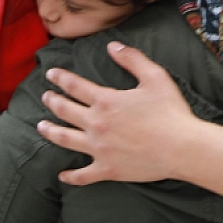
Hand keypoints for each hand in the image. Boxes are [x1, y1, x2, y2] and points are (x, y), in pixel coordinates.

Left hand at [37, 42, 202, 185]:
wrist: (181, 147)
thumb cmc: (170, 111)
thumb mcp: (155, 77)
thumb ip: (132, 59)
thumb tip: (112, 46)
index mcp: (106, 101)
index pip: (75, 86)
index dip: (61, 78)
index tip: (51, 74)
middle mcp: (96, 124)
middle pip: (66, 111)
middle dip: (52, 102)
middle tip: (45, 97)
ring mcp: (98, 149)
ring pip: (65, 140)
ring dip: (50, 131)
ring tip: (41, 127)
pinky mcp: (106, 169)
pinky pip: (82, 175)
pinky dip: (70, 176)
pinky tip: (61, 175)